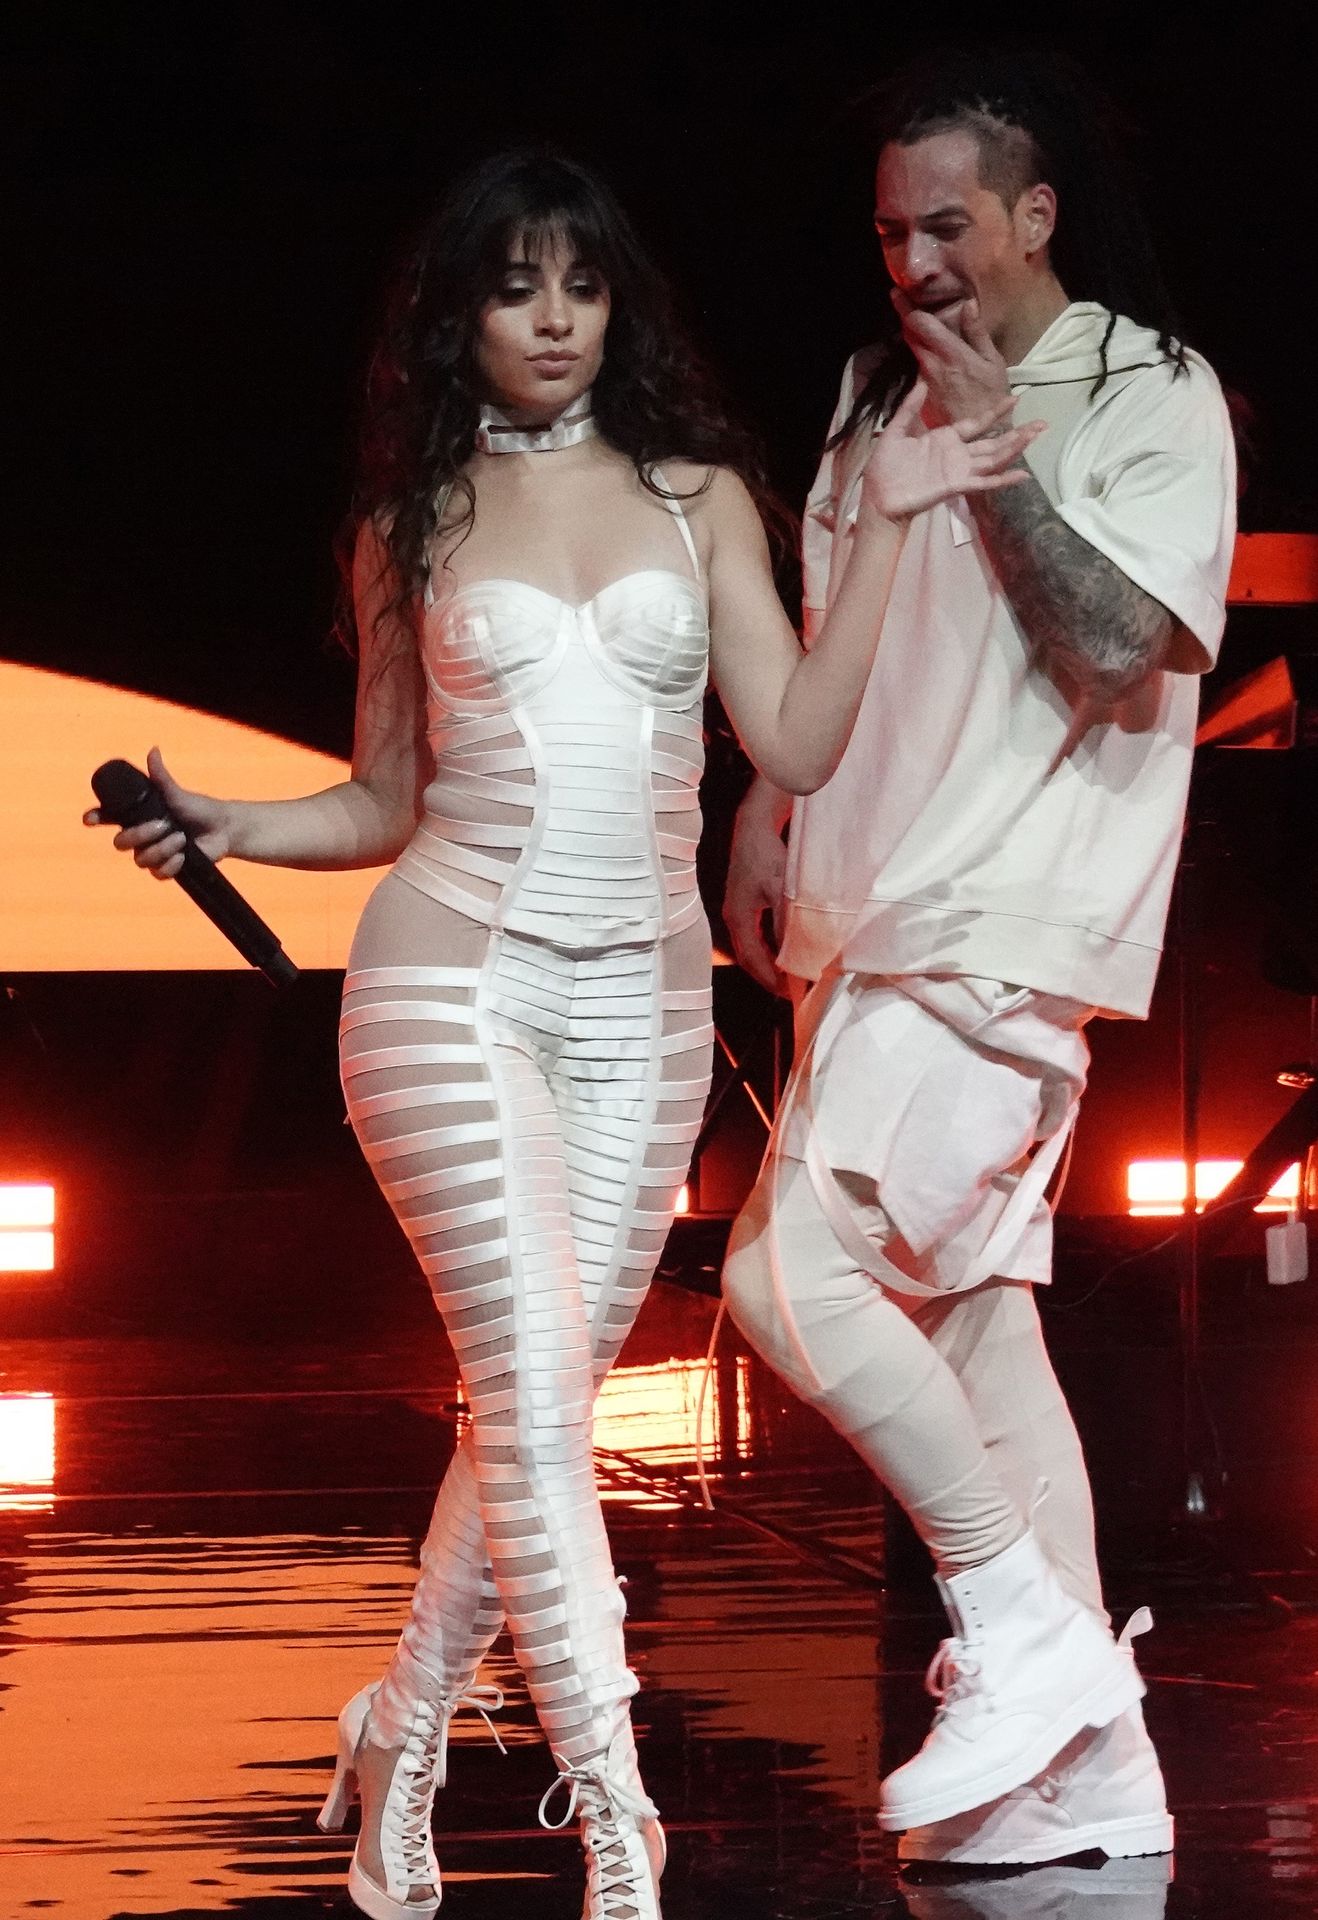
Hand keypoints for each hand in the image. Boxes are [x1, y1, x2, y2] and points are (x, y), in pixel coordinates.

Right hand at [82, 746, 234, 879]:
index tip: (90, 819)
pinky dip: (170, 865)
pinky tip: (183, 856)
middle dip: (139, 835)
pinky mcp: (166, 869)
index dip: (95, 817)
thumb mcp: (177, 793)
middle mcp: (140, 836)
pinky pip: (157, 873)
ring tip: (182, 838)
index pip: (108, 817)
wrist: (222, 829)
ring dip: (162, 848)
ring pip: (140, 860)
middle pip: (120, 843)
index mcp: (138, 815)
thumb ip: (161, 777)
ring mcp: (152, 854)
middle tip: (163, 825)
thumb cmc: (197, 808)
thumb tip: (153, 750)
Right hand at [723, 803, 789, 994]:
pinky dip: (768, 949)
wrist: (754, 827)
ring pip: (751, 948)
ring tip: (788, 977)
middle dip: (768, 977)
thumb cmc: (766, 857)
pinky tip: (782, 951)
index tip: (789, 994)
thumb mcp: (780, 890)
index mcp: (738, 919)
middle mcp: (733, 918)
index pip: (753, 960)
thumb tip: (795, 953)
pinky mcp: (744, 904)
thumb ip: (785, 922)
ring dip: (768, 964)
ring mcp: (737, 911)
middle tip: (790, 992)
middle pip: (748, 958)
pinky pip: (754, 936)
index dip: (770, 980)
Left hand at [862, 379, 1043, 521]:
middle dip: (1018, 433)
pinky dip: (1003, 480)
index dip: (996, 412)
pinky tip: (1022, 474)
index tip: (1016, 398)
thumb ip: (909, 408)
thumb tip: (922, 382)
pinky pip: (984, 482)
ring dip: (1015, 448)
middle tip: (1043, 423)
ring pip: (994, 458)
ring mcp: (959, 471)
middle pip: (994, 442)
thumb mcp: (896, 431)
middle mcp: (957, 454)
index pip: (978, 423)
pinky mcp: (956, 486)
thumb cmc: (885, 468)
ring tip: (1036, 436)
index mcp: (945, 438)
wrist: (878, 496)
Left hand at [894, 291, 1011, 424]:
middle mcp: (930, 365)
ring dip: (912, 333)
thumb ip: (977, 332)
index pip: (919, 324)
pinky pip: (917, 364)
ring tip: (915, 318)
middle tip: (904, 300)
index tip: (896, 291)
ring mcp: (924, 379)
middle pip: (909, 334)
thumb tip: (968, 303)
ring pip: (912, 349)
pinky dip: (918, 350)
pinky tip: (924, 345)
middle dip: (905, 316)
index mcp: (949, 353)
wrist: (982, 436)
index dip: (905, 307)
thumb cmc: (992, 396)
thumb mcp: (992, 361)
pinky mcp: (922, 392)